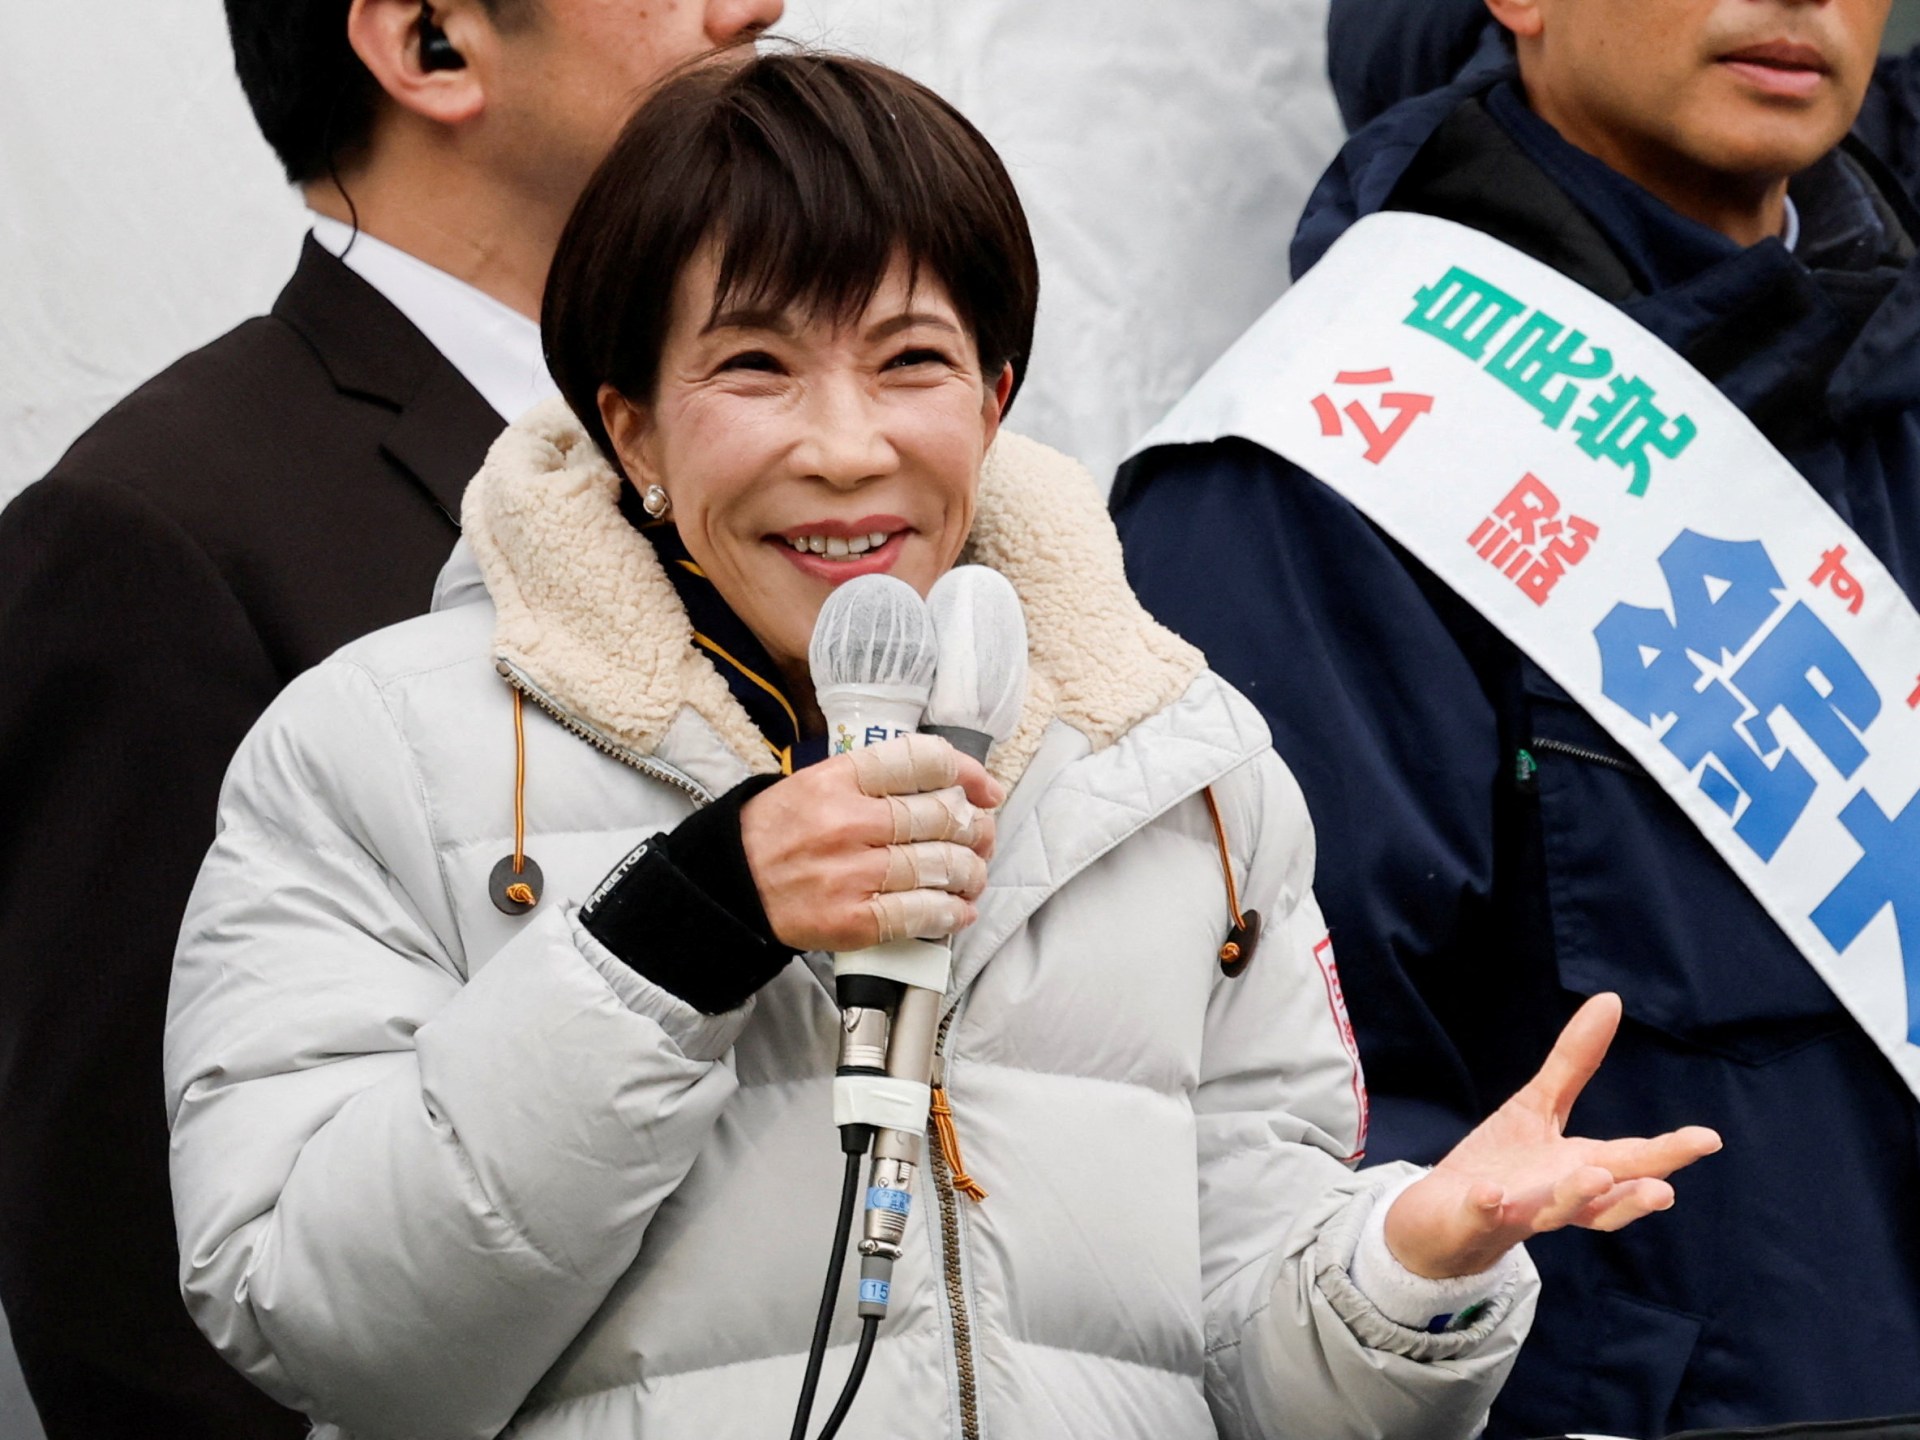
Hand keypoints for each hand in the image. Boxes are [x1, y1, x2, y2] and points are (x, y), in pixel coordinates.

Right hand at [739, 734, 1003, 952]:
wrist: (729, 884)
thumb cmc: (779, 831)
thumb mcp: (818, 782)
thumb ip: (878, 779)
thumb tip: (950, 787)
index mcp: (840, 779)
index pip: (923, 761)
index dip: (967, 773)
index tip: (985, 790)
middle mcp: (849, 821)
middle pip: (942, 817)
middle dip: (975, 829)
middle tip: (980, 837)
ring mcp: (851, 873)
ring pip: (940, 866)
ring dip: (970, 873)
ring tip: (972, 875)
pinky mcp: (852, 920)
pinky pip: (919, 914)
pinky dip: (950, 913)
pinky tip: (957, 910)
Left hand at [1383, 993, 1721, 1278]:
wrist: (1444, 1217)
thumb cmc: (1505, 1164)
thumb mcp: (1538, 1106)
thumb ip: (1575, 1061)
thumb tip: (1611, 999)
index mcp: (1581, 1168)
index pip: (1632, 1161)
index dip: (1669, 1152)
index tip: (1708, 1138)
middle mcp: (1559, 1198)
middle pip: (1605, 1197)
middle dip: (1636, 1195)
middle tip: (1665, 1189)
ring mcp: (1516, 1214)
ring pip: (1553, 1214)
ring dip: (1573, 1198)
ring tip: (1594, 1175)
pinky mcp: (1471, 1221)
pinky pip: (1479, 1216)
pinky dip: (1485, 1208)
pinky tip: (1487, 1193)